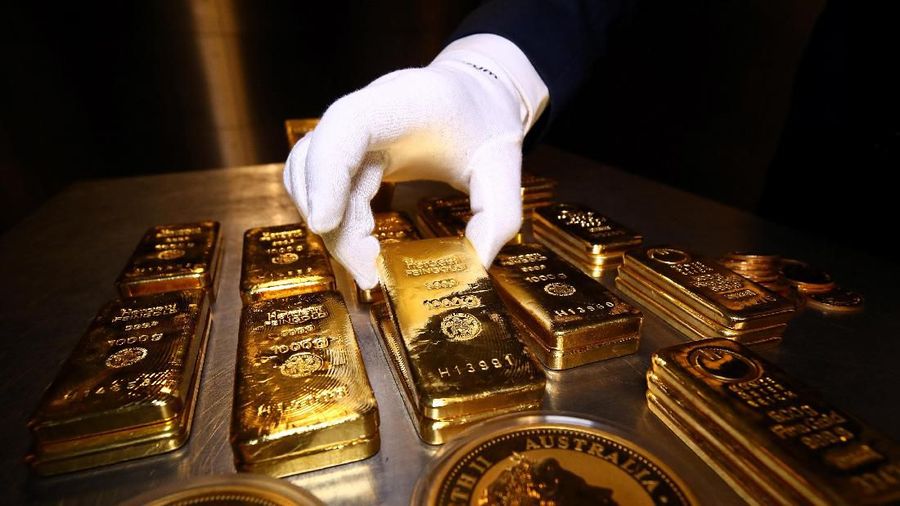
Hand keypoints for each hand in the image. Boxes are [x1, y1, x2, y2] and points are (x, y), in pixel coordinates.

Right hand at [283, 36, 544, 289]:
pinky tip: (362, 244)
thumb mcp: (505, 168)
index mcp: (407, 102)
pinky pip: (318, 182)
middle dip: (334, 223)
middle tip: (368, 272)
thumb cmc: (487, 124)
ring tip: (367, 262)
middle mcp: (368, 110)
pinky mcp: (347, 150)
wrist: (476, 94)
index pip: (347, 124)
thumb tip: (473, 268)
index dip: (327, 172)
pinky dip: (332, 218)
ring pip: (307, 172)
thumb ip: (497, 219)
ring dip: (328, 224)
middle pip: (319, 159)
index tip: (324, 223)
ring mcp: (351, 129)